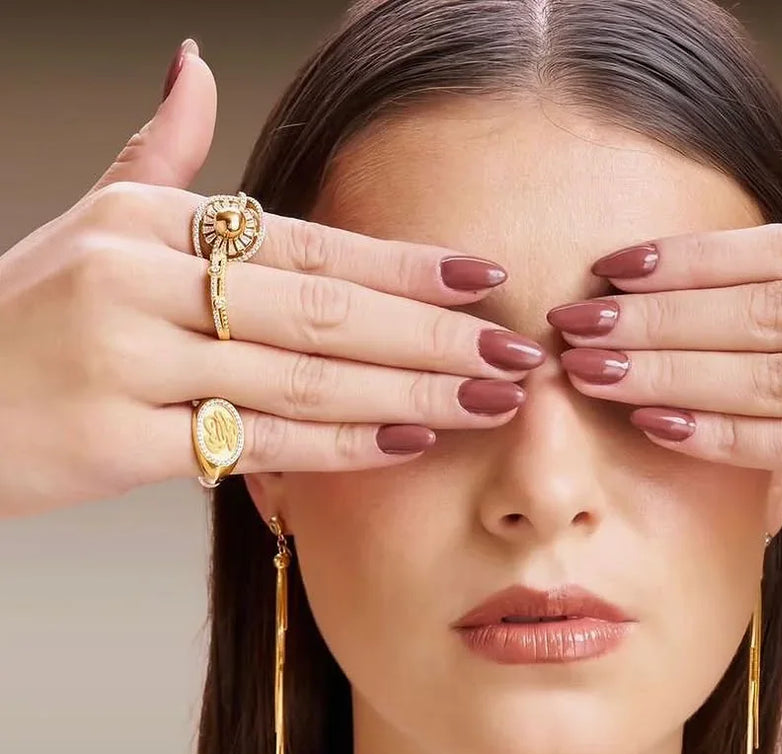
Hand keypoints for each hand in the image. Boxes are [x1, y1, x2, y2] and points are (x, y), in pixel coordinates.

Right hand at [0, 41, 543, 519]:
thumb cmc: (28, 317)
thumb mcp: (92, 219)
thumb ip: (162, 154)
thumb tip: (197, 64)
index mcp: (149, 223)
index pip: (306, 241)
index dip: (405, 263)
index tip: (486, 279)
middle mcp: (141, 280)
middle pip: (322, 309)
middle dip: (433, 335)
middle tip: (518, 353)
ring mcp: (130, 360)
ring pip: (303, 378)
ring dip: (408, 392)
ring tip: (487, 400)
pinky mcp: (122, 441)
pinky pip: (255, 443)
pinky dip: (338, 448)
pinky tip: (405, 442)